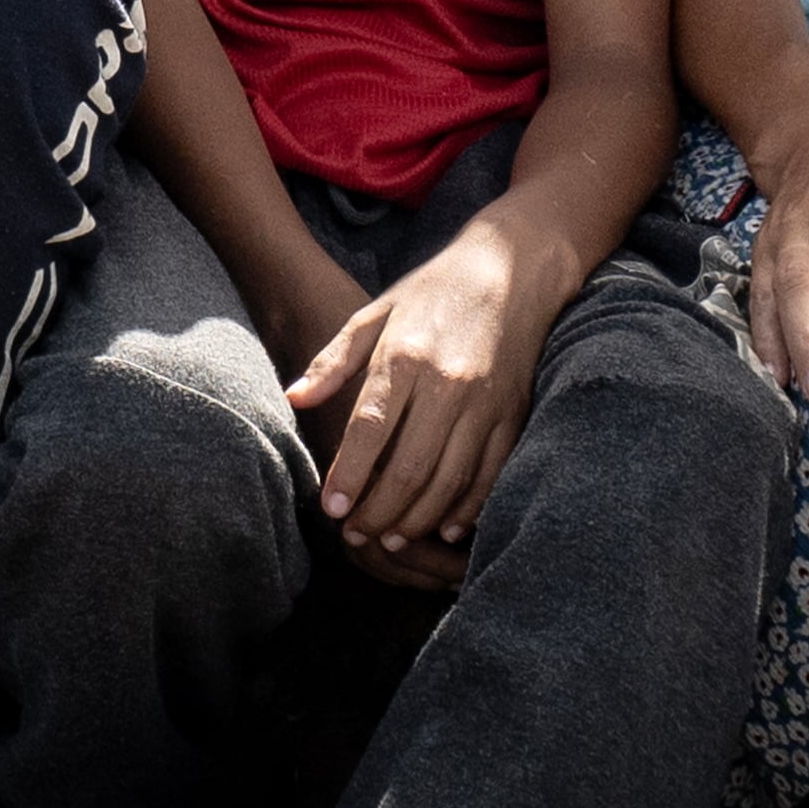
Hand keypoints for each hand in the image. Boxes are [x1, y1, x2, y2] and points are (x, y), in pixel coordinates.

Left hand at [289, 211, 561, 576]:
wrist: (512, 269)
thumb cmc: (432, 292)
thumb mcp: (375, 312)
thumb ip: (334, 359)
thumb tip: (294, 398)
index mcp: (404, 355)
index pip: (370, 428)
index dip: (349, 475)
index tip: (331, 509)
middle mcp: (447, 383)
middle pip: (410, 466)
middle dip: (379, 511)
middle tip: (356, 535)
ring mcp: (485, 402)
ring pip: (450, 480)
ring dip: (417, 519)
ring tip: (390, 538)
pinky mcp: (514, 414)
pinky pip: (490, 476)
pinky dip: (467, 510)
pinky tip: (442, 529)